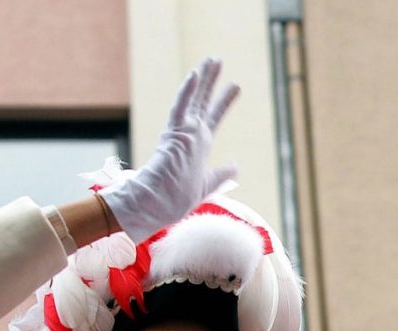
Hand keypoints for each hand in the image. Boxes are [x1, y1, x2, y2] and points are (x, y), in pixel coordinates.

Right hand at [101, 57, 239, 242]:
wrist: (162, 204)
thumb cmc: (179, 197)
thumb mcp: (208, 183)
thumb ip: (221, 173)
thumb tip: (235, 166)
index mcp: (198, 144)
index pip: (213, 116)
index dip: (224, 100)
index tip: (235, 86)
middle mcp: (190, 134)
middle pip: (203, 101)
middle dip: (211, 81)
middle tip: (218, 60)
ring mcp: (181, 132)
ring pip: (193, 98)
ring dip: (203, 79)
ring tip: (213, 60)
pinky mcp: (173, 134)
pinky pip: (180, 108)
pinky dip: (187, 92)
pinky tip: (195, 74)